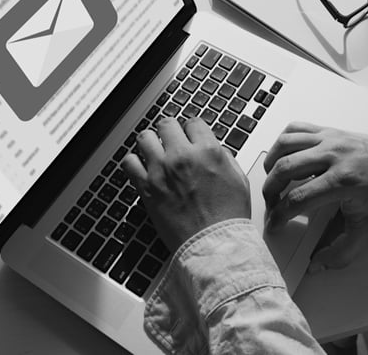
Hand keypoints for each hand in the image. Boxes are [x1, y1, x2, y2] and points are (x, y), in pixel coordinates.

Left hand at [121, 117, 250, 250]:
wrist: (214, 244)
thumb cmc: (228, 217)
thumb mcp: (239, 180)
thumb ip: (224, 158)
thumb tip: (214, 149)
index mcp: (208, 151)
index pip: (193, 122)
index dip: (192, 129)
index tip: (189, 136)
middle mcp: (182, 156)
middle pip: (166, 124)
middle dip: (170, 132)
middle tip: (171, 141)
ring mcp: (162, 170)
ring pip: (145, 138)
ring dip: (150, 143)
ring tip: (154, 152)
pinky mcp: (146, 188)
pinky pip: (129, 162)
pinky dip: (133, 163)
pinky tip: (141, 168)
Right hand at [263, 122, 367, 270]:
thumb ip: (341, 253)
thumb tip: (317, 266)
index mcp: (343, 181)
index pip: (298, 199)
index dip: (279, 216)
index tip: (273, 225)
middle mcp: (334, 155)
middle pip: (284, 168)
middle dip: (269, 190)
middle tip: (270, 205)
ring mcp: (331, 139)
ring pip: (285, 144)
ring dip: (272, 163)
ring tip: (272, 180)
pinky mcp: (331, 130)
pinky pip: (297, 128)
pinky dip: (284, 142)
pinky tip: (285, 156)